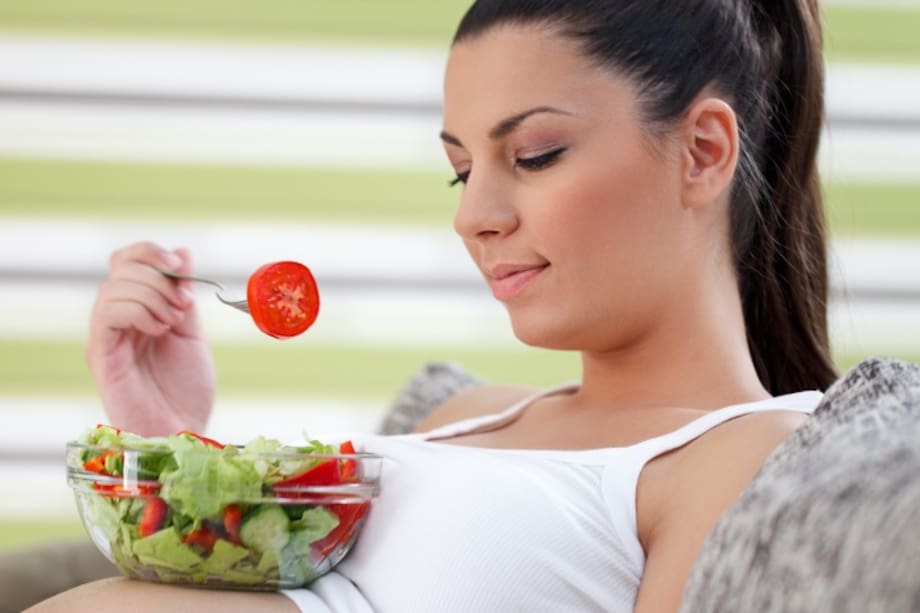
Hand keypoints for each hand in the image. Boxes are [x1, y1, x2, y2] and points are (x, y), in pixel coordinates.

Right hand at [86, 242, 216, 434]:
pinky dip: (138, 312)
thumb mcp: (192, 331)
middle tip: (183, 304)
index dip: (151, 253)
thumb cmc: (186, 389)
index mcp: (138, 309)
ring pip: (114, 288)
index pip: (129, 261)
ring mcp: (106, 336)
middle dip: (159, 277)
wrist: (183, 429)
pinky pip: (108, 314)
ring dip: (153, 296)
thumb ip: (184, 294)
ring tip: (173, 322)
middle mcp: (116, 319)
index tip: (180, 265)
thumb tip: (183, 252)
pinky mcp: (101, 354)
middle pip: (120, 268)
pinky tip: (158, 330)